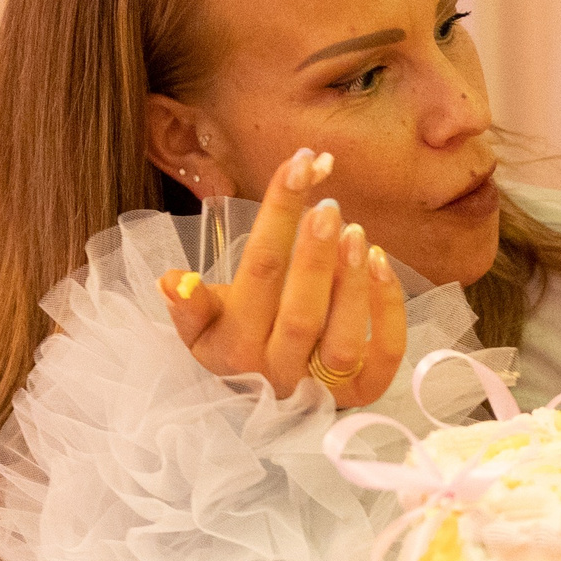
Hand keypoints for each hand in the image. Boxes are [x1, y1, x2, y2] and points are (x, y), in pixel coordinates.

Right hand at [157, 147, 408, 405]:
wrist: (266, 394)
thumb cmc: (236, 341)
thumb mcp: (202, 326)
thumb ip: (188, 304)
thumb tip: (173, 279)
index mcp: (234, 349)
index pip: (259, 273)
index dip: (278, 216)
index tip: (297, 167)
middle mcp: (279, 372)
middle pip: (301, 313)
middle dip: (315, 255)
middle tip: (328, 204)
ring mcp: (324, 386)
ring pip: (343, 340)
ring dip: (352, 283)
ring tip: (354, 231)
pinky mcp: (365, 390)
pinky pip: (385, 352)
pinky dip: (388, 307)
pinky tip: (380, 261)